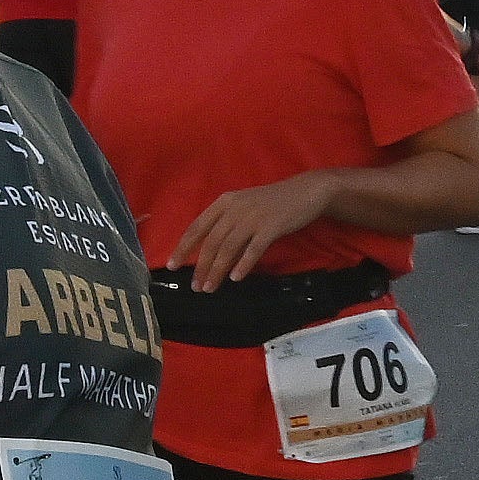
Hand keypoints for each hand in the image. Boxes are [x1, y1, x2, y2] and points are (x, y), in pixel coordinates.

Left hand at [164, 175, 339, 289]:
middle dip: (201, 266)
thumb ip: (226, 223)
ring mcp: (253, 217)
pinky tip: (236, 278)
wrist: (306, 191)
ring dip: (217, 270)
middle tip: (195, 286)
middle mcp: (235, 208)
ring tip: (210, 288)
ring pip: (228, 248)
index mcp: (224, 202)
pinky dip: (242, 265)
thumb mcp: (244, 206)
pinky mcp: (271, 227)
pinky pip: (253, 250)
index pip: (197, 227)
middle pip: (211, 242)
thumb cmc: (273, 201)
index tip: (172, 265)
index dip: (183, 247)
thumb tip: (208, 249)